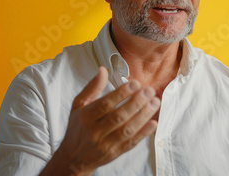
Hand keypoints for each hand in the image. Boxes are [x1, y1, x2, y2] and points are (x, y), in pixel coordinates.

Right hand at [40, 66, 159, 175]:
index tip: (135, 83)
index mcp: (86, 117)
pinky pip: (131, 143)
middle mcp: (95, 131)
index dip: (121, 93)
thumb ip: (92, 88)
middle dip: (136, 102)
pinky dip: (144, 133)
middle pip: (118, 116)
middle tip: (149, 91)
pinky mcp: (115, 153)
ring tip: (154, 102)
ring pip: (127, 130)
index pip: (105, 104)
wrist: (74, 157)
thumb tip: (103, 70)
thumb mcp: (79, 105)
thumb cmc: (78, 127)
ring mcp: (106, 144)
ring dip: (143, 115)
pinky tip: (153, 122)